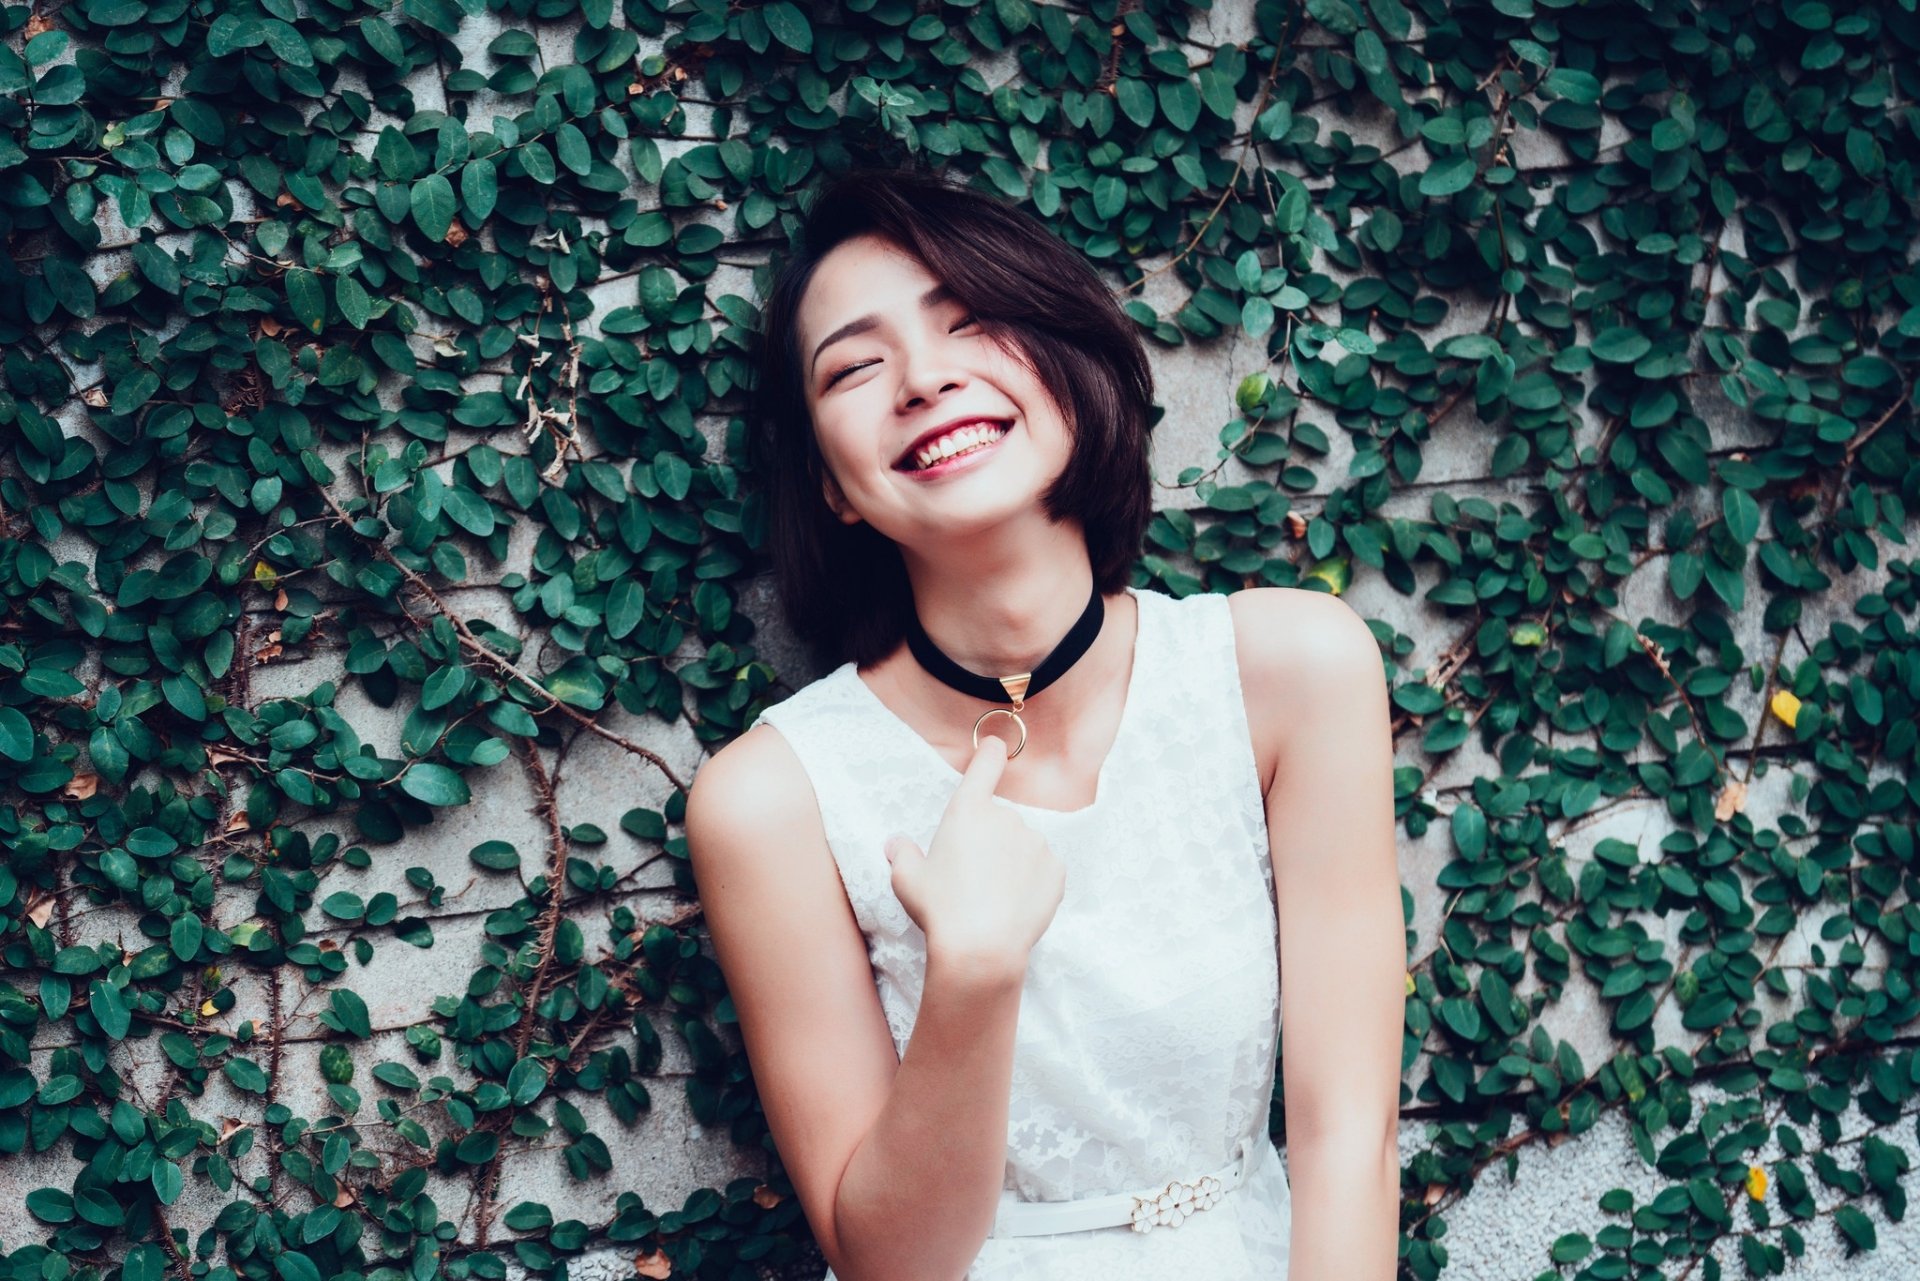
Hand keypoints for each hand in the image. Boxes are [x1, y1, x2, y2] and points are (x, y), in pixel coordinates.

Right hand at [883, 734, 1064, 971]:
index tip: (996, 748)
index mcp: (968, 811)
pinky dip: (1031, 883)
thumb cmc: (940, 910)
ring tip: (991, 899)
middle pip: (997, 820)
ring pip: (1021, 846)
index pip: (985, 765)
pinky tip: (1013, 906)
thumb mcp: (907, 880)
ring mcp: (1036, 842)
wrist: (983, 948)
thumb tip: (896, 844)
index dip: (990, 754)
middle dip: (987, 841)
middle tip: (969, 878)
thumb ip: (902, 854)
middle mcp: (1006, 817)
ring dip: (1010, 863)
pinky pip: (1042, 870)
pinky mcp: (1056, 870)